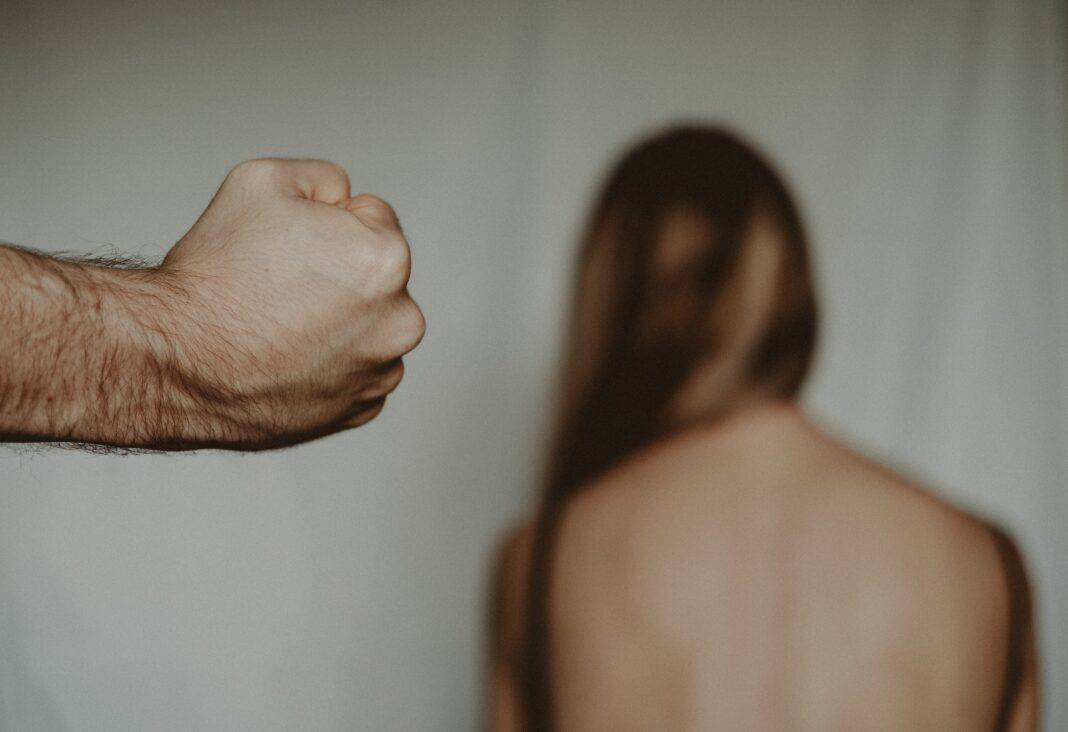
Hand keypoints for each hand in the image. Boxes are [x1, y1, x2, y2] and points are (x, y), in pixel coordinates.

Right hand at [140, 158, 424, 446]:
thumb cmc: (213, 277)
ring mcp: (381, 373)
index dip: (325, 222)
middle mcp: (399, 322)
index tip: (288, 248)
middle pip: (374, 276)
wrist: (173, 362)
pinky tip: (285, 360)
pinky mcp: (360, 411)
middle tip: (278, 287)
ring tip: (277, 325)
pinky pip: (354, 372)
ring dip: (336, 322)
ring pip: (366, 326)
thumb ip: (323, 178)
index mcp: (388, 261)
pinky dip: (327, 365)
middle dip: (337, 273)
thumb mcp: (263, 181)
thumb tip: (344, 199)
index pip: (372, 216)